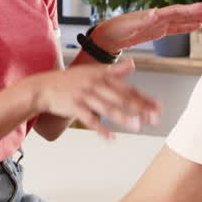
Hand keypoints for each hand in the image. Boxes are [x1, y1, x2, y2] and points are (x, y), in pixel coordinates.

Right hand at [26, 61, 159, 137]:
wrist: (44, 87)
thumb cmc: (70, 81)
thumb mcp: (92, 71)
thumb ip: (114, 70)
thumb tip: (132, 64)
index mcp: (102, 75)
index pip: (127, 88)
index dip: (144, 98)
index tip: (158, 107)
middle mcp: (95, 84)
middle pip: (121, 97)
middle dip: (139, 108)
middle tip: (153, 118)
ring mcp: (84, 95)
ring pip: (107, 107)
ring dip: (123, 117)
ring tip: (137, 127)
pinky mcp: (74, 106)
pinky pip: (89, 119)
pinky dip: (100, 128)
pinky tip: (110, 137)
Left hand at [93, 2, 201, 52]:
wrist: (107, 36)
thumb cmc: (115, 31)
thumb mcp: (127, 27)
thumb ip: (142, 21)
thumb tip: (155, 13)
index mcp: (153, 16)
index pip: (175, 11)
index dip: (189, 9)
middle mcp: (158, 17)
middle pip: (182, 13)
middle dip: (199, 11)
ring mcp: (159, 23)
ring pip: (182, 19)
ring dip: (197, 17)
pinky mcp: (157, 30)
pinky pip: (176, 28)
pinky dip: (187, 26)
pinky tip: (198, 25)